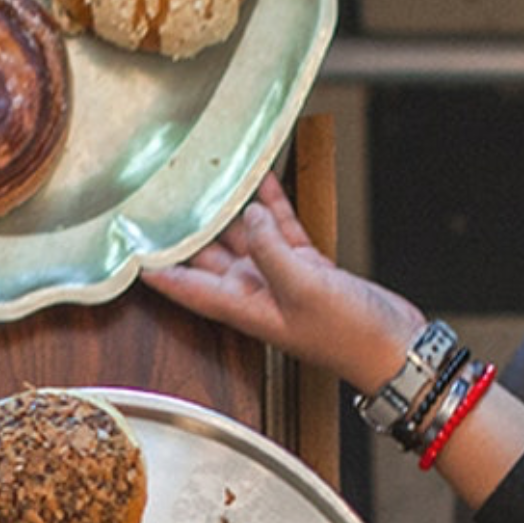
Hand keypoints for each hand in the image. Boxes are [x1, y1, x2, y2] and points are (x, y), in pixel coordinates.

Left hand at [141, 174, 425, 392]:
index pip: (185, 285)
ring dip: (232, 208)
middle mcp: (253, 291)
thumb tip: (248, 214)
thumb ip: (270, 247)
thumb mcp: (303, 286)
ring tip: (212, 174)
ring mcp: (280, 278)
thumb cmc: (350, 334)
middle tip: (165, 195)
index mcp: (242, 305)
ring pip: (245, 235)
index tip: (126, 251)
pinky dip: (272, 205)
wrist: (397, 348)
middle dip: (188, 229)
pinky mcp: (307, 266)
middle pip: (208, 255)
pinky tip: (261, 179)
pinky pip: (281, 229)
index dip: (155, 270)